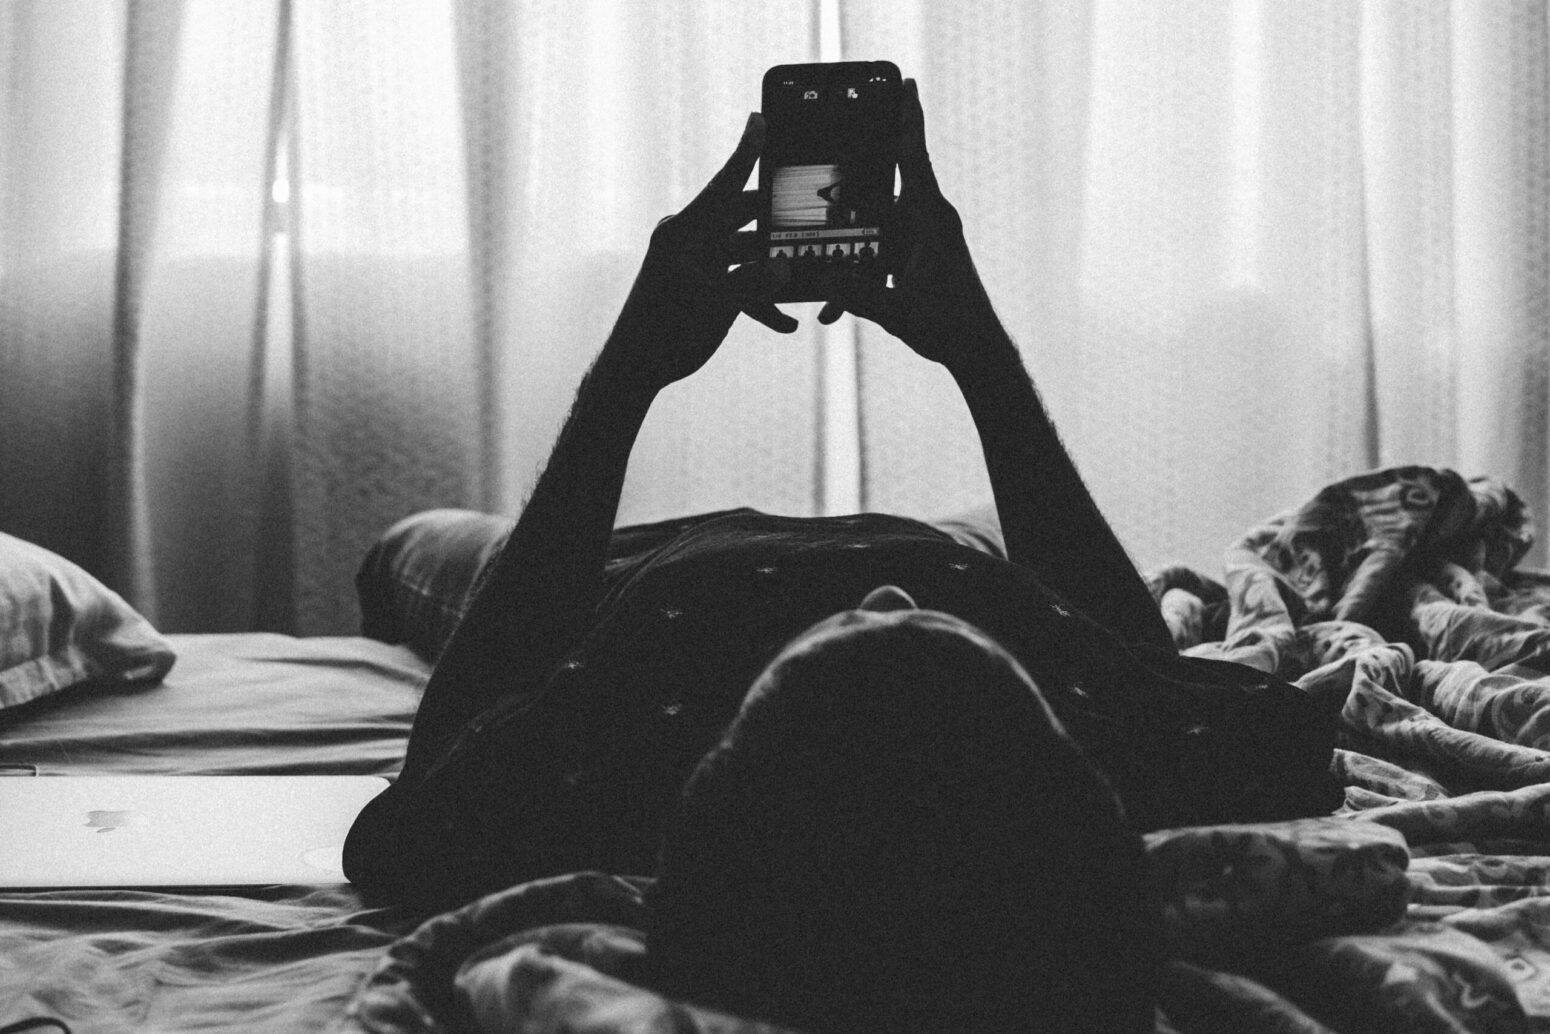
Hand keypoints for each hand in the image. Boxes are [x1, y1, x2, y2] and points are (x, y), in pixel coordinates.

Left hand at [610, 113, 795, 393]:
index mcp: (686, 231)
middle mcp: (692, 240)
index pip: (724, 183)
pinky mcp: (704, 288)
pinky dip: (761, 302)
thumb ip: (751, 284)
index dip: (746, 150)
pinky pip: (740, 286)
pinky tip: (787, 324)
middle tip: (812, 210)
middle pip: (744, 218)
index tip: (760, 118)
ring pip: (747, 255)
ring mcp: (698, 264)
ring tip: (809, 275)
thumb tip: (786, 267)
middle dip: (778, 219)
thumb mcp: (713, 306)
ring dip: (774, 270)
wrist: (635, 368)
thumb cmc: (663, 331)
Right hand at [817, 80, 999, 369]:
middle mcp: (928, 221)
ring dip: (851, 240)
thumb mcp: (899, 312)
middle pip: (885, 185)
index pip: (914, 157)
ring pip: (877, 223)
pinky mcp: (917, 258)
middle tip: (822, 173)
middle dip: (852, 183)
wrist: (977, 350)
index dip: (907, 118)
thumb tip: (821, 283)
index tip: (905, 81)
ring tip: (820, 253)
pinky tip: (833, 307)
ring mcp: (923, 239)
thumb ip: (858, 296)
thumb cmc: (950, 327)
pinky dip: (860, 270)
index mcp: (930, 220)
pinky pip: (882, 251)